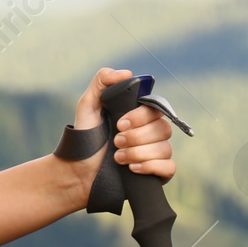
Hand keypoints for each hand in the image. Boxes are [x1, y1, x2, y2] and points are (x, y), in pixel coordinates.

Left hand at [69, 67, 176, 197]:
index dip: (140, 116)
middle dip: (136, 137)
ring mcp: (155, 153)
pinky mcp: (157, 173)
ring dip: (138, 153)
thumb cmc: (84, 139)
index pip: (156, 108)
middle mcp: (151, 133)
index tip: (119, 124)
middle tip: (115, 142)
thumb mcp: (88, 106)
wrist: (78, 172)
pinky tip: (133, 169)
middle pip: (163, 129)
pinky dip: (152, 167)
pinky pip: (169, 167)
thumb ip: (102, 82)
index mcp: (139, 115)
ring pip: (165, 148)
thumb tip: (127, 73)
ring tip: (117, 158)